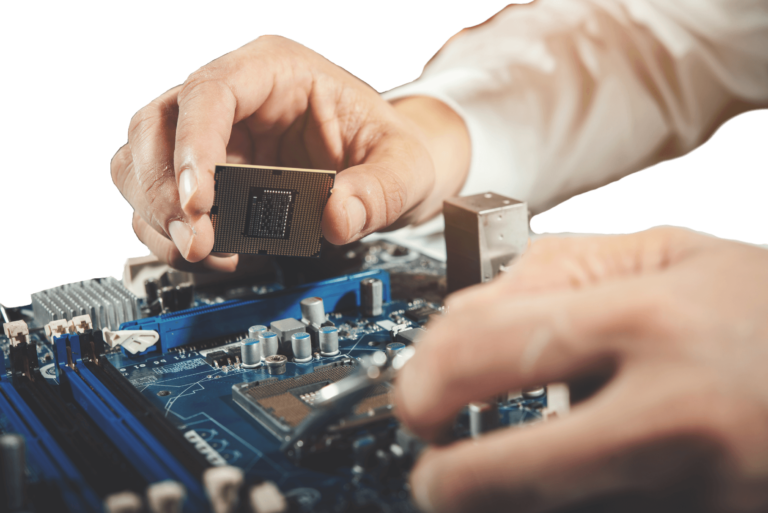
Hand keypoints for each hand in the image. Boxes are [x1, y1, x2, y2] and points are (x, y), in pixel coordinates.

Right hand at [110, 35, 469, 270]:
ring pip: (141, 164)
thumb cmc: (388, 150)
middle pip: (156, 126)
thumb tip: (335, 219)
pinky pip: (160, 201)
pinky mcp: (207, 177)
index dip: (194, 146)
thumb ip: (377, 192)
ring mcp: (214, 137)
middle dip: (165, 191)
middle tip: (199, 243)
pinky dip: (172, 235)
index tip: (200, 204)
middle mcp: (235, 98)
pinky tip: (214, 255)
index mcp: (277, 70)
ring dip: (160, 216)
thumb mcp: (404, 166)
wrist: (386, 170)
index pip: (210, 92)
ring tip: (207, 253)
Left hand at [395, 227, 767, 512]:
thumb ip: (554, 275)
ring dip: (504, 503)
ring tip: (505, 470)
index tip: (415, 399)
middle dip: (444, 481)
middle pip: (500, 476)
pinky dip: (565, 508)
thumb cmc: (763, 307)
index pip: (486, 354)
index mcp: (649, 324)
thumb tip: (458, 324)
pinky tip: (575, 478)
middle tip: (437, 468)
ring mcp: (700, 491)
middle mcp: (673, 417)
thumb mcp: (668, 254)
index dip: (425, 382)